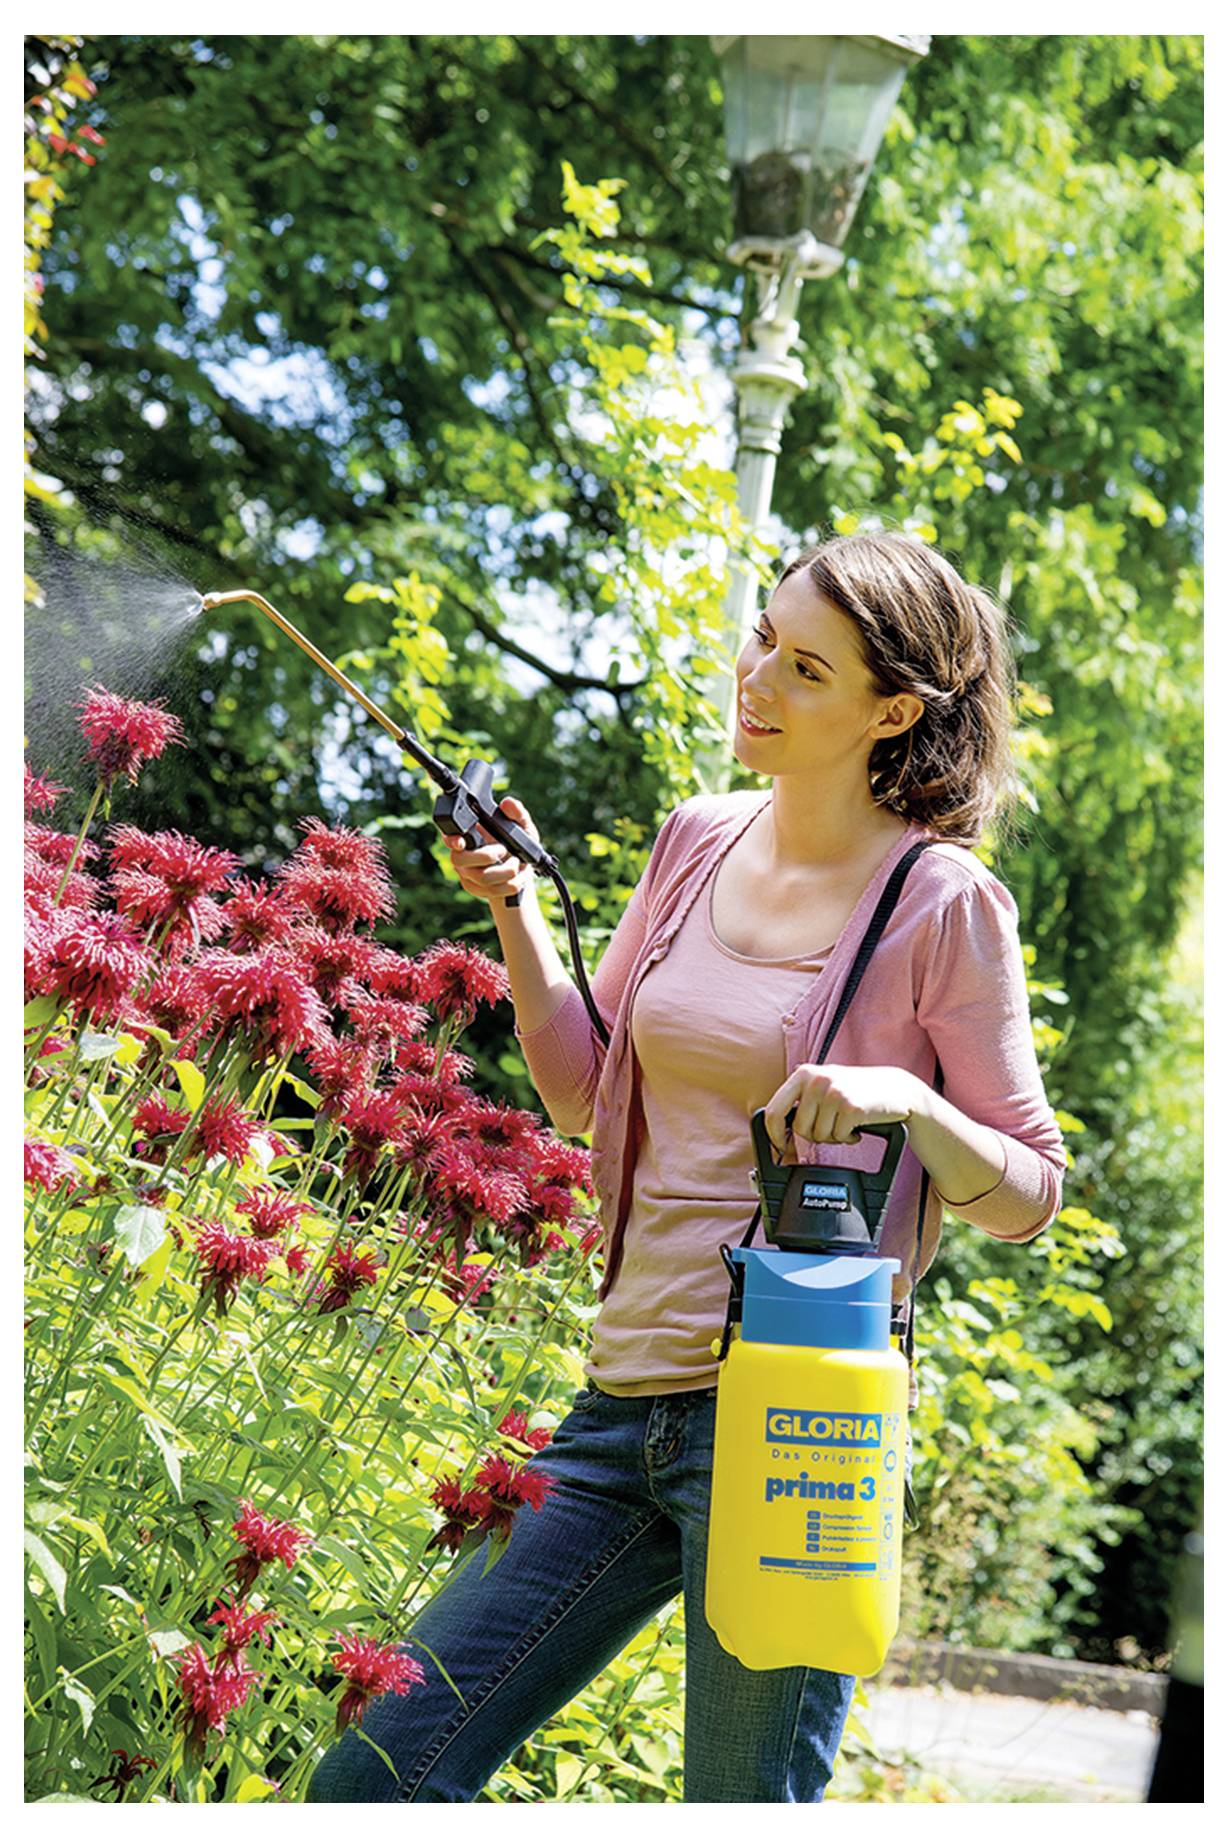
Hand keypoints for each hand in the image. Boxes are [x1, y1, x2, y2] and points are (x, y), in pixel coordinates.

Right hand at [443, 795, 538, 905]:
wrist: (522, 869)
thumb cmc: (517, 843)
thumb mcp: (522, 825)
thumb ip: (517, 813)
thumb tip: (508, 804)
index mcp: (467, 835)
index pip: (449, 836)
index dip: (451, 840)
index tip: (461, 841)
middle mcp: (462, 855)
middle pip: (459, 860)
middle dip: (486, 855)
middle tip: (504, 849)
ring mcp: (467, 874)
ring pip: (481, 878)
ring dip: (505, 870)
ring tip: (517, 862)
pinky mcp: (477, 890)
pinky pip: (492, 892)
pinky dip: (512, 884)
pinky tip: (520, 876)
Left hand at [763, 1063, 920, 1157]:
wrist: (896, 1088)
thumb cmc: (857, 1089)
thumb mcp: (824, 1083)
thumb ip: (800, 1098)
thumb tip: (774, 1127)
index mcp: (803, 1074)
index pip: (773, 1110)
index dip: (773, 1134)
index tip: (779, 1146)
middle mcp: (816, 1080)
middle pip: (799, 1128)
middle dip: (814, 1136)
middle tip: (830, 1128)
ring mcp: (834, 1093)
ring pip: (819, 1136)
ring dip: (833, 1136)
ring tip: (846, 1123)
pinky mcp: (851, 1107)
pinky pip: (839, 1137)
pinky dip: (848, 1138)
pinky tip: (857, 1126)